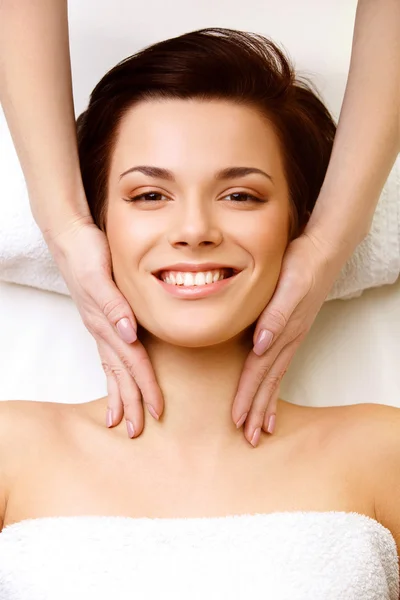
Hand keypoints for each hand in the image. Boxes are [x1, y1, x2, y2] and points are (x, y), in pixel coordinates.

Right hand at [46, 216, 163, 437]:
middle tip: (138, 431)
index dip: (146, 386)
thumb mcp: (100, 275)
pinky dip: (112, 374)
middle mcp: (102, 329)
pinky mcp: (100, 319)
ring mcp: (99, 326)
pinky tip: (116, 383)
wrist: (70, 238)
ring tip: (121, 420)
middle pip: (120, 373)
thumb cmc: (88, 253)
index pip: (132, 361)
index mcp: (107, 322)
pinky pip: (107, 355)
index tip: (157, 412)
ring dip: (119, 394)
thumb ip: (114, 304)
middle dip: (131, 402)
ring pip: (112, 368)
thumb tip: (130, 333)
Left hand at [232, 229, 352, 446]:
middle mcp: (286, 339)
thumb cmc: (301, 266)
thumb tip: (260, 345)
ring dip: (266, 403)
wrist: (322, 251)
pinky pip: (281, 364)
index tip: (237, 421)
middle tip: (249, 439)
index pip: (259, 371)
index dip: (247, 396)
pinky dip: (274, 383)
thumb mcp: (286, 287)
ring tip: (261, 427)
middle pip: (268, 382)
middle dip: (256, 411)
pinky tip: (270, 390)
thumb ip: (273, 316)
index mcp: (282, 332)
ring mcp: (291, 336)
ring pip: (275, 377)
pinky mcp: (291, 329)